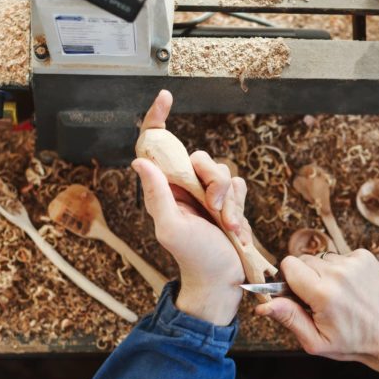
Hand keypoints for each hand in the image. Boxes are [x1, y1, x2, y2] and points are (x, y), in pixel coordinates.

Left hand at [132, 90, 247, 325]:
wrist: (222, 280)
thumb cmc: (192, 258)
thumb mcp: (170, 227)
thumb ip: (157, 194)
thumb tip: (140, 160)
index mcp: (164, 189)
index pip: (157, 146)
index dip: (158, 119)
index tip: (166, 98)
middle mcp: (184, 188)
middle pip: (200, 158)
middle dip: (212, 182)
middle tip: (213, 208)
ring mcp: (207, 195)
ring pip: (222, 171)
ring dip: (227, 200)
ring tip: (226, 225)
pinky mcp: (228, 202)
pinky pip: (238, 185)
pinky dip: (239, 207)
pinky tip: (234, 228)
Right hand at [255, 250, 378, 378]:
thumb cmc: (352, 341)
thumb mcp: (316, 341)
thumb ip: (289, 318)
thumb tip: (263, 306)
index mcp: (324, 294)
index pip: (288, 264)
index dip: (288, 279)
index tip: (297, 294)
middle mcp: (339, 273)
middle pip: (303, 260)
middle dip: (306, 277)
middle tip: (319, 299)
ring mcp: (354, 262)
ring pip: (322, 258)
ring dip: (324, 273)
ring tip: (338, 295)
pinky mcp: (365, 256)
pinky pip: (340, 256)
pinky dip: (341, 270)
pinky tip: (351, 288)